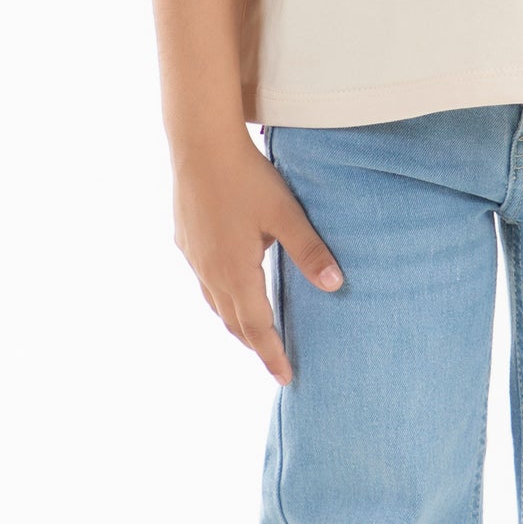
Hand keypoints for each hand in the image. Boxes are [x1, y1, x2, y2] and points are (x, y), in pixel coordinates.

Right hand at [171, 134, 345, 386]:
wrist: (199, 145)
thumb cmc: (246, 178)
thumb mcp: (285, 214)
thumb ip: (310, 251)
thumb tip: (336, 286)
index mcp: (236, 274)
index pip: (257, 328)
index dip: (272, 354)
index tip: (286, 377)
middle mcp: (210, 273)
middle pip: (233, 321)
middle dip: (254, 342)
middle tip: (273, 357)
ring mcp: (194, 256)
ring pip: (215, 301)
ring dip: (235, 319)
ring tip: (252, 327)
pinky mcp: (185, 237)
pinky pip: (203, 277)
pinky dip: (220, 292)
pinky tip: (227, 279)